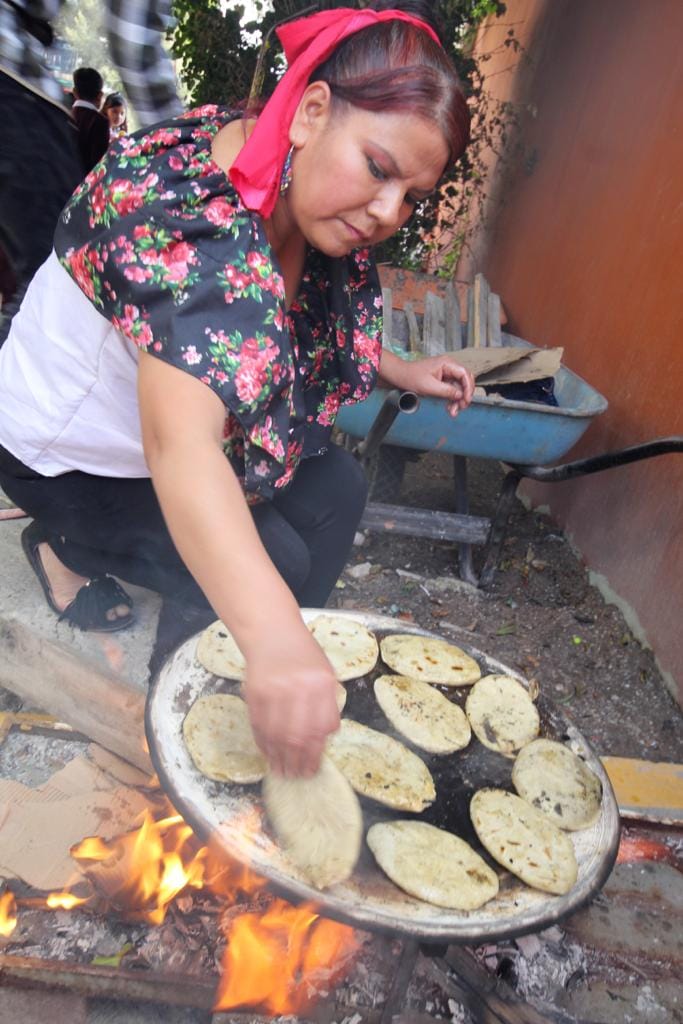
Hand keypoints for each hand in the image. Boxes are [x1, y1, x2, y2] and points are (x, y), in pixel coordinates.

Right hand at [243, 622, 339, 777]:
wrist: (272, 632)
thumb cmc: (303, 654)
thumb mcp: (325, 673)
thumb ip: (327, 704)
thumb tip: (324, 740)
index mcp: (323, 683)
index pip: (322, 728)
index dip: (317, 753)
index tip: (314, 768)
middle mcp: (300, 687)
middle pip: (299, 735)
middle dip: (298, 761)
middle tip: (297, 776)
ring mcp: (275, 690)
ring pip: (277, 734)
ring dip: (279, 757)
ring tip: (282, 772)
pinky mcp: (255, 692)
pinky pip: (259, 725)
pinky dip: (263, 743)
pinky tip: (268, 754)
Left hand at [402, 354, 474, 417]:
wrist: (400, 377)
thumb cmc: (411, 377)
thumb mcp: (429, 386)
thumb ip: (447, 391)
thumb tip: (460, 395)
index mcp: (447, 364)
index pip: (464, 374)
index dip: (468, 387)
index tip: (467, 399)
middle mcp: (449, 367)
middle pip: (464, 381)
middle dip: (464, 395)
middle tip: (461, 407)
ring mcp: (446, 374)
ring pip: (459, 388)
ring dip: (458, 401)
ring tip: (453, 412)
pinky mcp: (443, 381)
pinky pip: (452, 391)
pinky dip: (452, 400)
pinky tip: (450, 408)